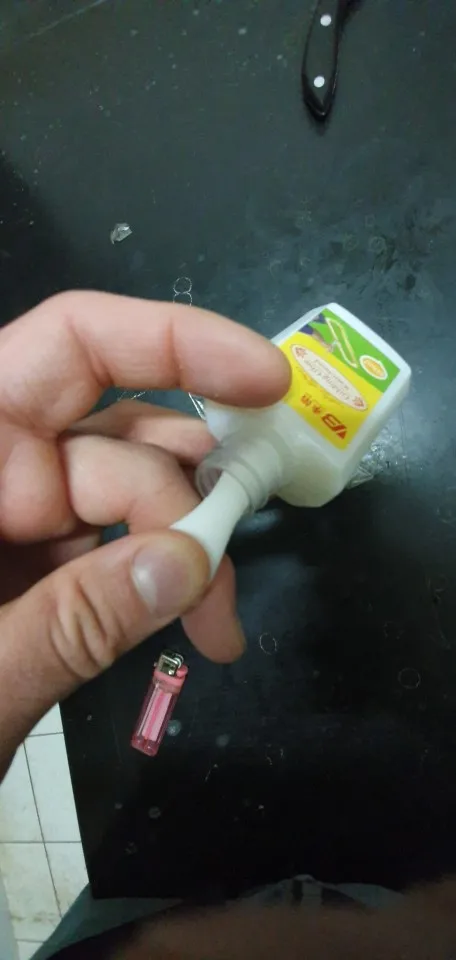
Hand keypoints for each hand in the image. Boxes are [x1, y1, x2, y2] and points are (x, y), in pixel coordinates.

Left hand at [0, 291, 288, 770]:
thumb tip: (187, 564)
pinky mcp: (30, 566)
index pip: (65, 351)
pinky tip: (189, 627)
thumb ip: (68, 623)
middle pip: (115, 440)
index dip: (171, 344)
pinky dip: (158, 585)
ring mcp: (9, 517)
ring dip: (187, 553)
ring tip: (217, 629)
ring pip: (129, 500)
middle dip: (189, 500)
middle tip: (231, 584)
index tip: (265, 382)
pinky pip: (114, 553)